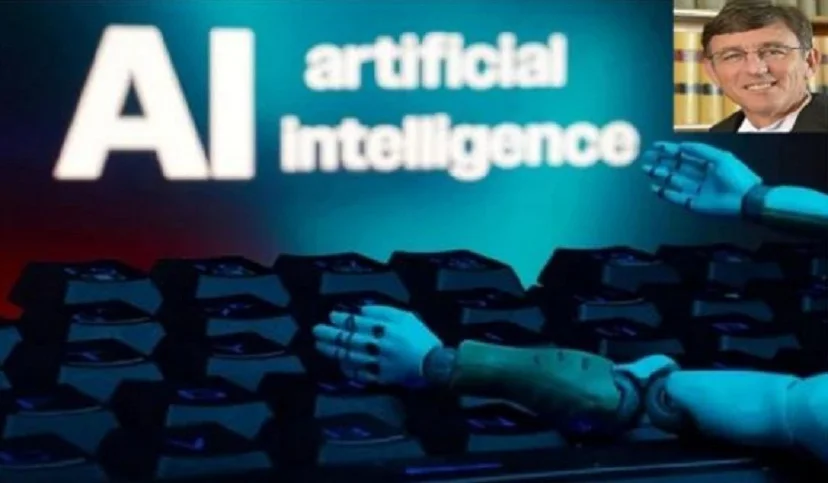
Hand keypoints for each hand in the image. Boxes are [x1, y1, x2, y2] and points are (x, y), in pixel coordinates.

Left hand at [312, 305, 442, 386]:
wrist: (435, 365)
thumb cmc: (422, 338)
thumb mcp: (407, 317)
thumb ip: (384, 312)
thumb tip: (361, 311)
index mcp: (387, 330)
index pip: (359, 323)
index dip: (343, 320)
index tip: (331, 316)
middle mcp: (379, 346)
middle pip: (350, 340)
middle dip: (331, 334)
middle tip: (316, 331)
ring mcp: (378, 364)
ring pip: (351, 357)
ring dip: (334, 351)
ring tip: (320, 346)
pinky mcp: (380, 378)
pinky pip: (360, 374)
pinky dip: (348, 369)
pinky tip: (339, 364)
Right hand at [642, 141, 761, 216]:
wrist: (747, 199)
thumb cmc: (737, 176)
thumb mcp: (720, 157)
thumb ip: (700, 150)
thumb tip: (681, 145)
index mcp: (708, 164)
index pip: (686, 156)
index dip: (671, 151)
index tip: (657, 147)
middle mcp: (701, 177)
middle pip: (677, 168)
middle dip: (662, 162)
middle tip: (647, 158)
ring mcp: (697, 190)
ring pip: (674, 181)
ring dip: (661, 175)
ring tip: (647, 169)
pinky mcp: (694, 203)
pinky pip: (676, 197)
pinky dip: (665, 193)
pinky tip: (655, 188)